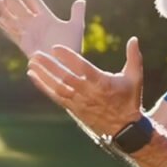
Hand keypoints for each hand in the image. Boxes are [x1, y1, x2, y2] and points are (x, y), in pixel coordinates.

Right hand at [0, 0, 84, 57]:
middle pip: (21, 9)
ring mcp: (29, 34)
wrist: (65, 64)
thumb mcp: (76, 28)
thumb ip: (77, 14)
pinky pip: (13, 35)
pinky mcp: (25, 45)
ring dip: (6, 11)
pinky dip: (6, 28)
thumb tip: (81, 0)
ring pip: (15, 19)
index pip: (35, 2)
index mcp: (47, 18)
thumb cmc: (72, 47)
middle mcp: (36, 25)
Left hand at [27, 37, 144, 135]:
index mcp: (102, 82)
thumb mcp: (135, 77)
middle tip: (35, 54)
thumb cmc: (129, 99)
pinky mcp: (73, 109)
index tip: (55, 48)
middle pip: (65, 77)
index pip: (81, 67)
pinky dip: (43, 86)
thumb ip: (134, 57)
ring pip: (57, 87)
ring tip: (31, 64)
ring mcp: (79, 102)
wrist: (124, 128)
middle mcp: (88, 92)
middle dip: (49, 65)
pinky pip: (56, 97)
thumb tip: (134, 38)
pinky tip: (34, 77)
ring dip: (43, 75)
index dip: (68, 57)